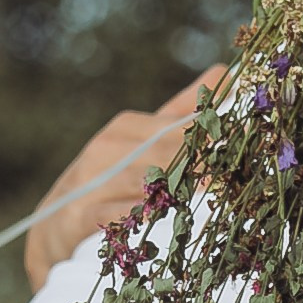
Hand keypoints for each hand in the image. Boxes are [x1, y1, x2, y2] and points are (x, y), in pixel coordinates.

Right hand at [24, 67, 223, 290]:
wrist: (53, 230)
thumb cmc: (108, 184)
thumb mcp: (141, 144)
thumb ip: (181, 112)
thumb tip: (223, 72)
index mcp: (126, 128)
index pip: (179, 128)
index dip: (215, 138)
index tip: (249, 146)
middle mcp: (106, 149)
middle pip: (166, 154)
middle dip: (204, 167)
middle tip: (238, 180)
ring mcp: (89, 181)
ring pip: (145, 183)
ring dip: (180, 193)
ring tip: (215, 202)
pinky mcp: (78, 216)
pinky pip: (116, 215)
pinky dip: (141, 218)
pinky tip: (164, 223)